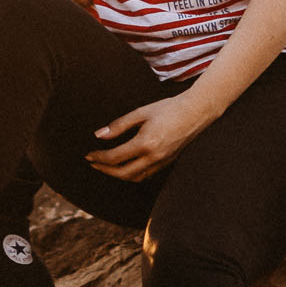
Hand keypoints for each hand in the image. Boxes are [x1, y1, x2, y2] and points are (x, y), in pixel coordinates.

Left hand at [86, 94, 213, 180]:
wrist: (196, 111)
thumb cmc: (168, 108)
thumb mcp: (141, 112)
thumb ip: (119, 125)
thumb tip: (100, 135)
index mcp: (145, 143)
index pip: (115, 157)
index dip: (99, 158)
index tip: (89, 155)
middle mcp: (154, 157)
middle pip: (123, 173)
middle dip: (105, 170)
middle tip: (94, 163)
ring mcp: (162, 162)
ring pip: (135, 178)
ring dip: (118, 175)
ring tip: (107, 167)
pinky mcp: (168, 162)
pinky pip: (146, 175)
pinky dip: (133, 174)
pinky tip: (126, 166)